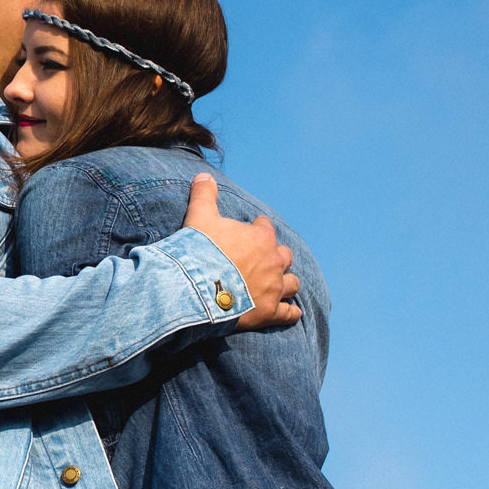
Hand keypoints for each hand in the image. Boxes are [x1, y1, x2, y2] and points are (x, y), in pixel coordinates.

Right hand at [183, 173, 301, 329]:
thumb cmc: (200, 250)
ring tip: (279, 283)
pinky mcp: (269, 312)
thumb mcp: (199, 216)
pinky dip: (291, 313)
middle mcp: (274, 262)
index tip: (249, 232)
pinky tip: (292, 312)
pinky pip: (288, 313)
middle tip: (262, 259)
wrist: (196, 288)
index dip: (257, 229)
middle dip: (276, 256)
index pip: (266, 228)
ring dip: (287, 282)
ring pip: (292, 283)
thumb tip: (204, 175)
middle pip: (284, 255)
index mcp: (261, 237)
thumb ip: (204, 195)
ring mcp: (273, 288)